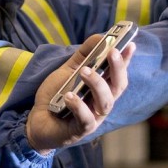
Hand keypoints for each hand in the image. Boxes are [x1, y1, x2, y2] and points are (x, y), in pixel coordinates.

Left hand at [25, 34, 136, 153]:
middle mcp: (101, 103)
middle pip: (118, 87)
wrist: (37, 120)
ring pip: (105, 103)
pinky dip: (79, 106)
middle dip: (118, 68)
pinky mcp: (80, 130)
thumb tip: (100, 36)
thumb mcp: (68, 70)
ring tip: (84, 72)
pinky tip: (69, 96)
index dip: (126, 59)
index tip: (130, 43)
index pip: (118, 73)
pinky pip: (85, 119)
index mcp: (102, 88)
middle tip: (112, 52)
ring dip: (97, 85)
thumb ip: (84, 55)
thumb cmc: (56, 95)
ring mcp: (93, 118)